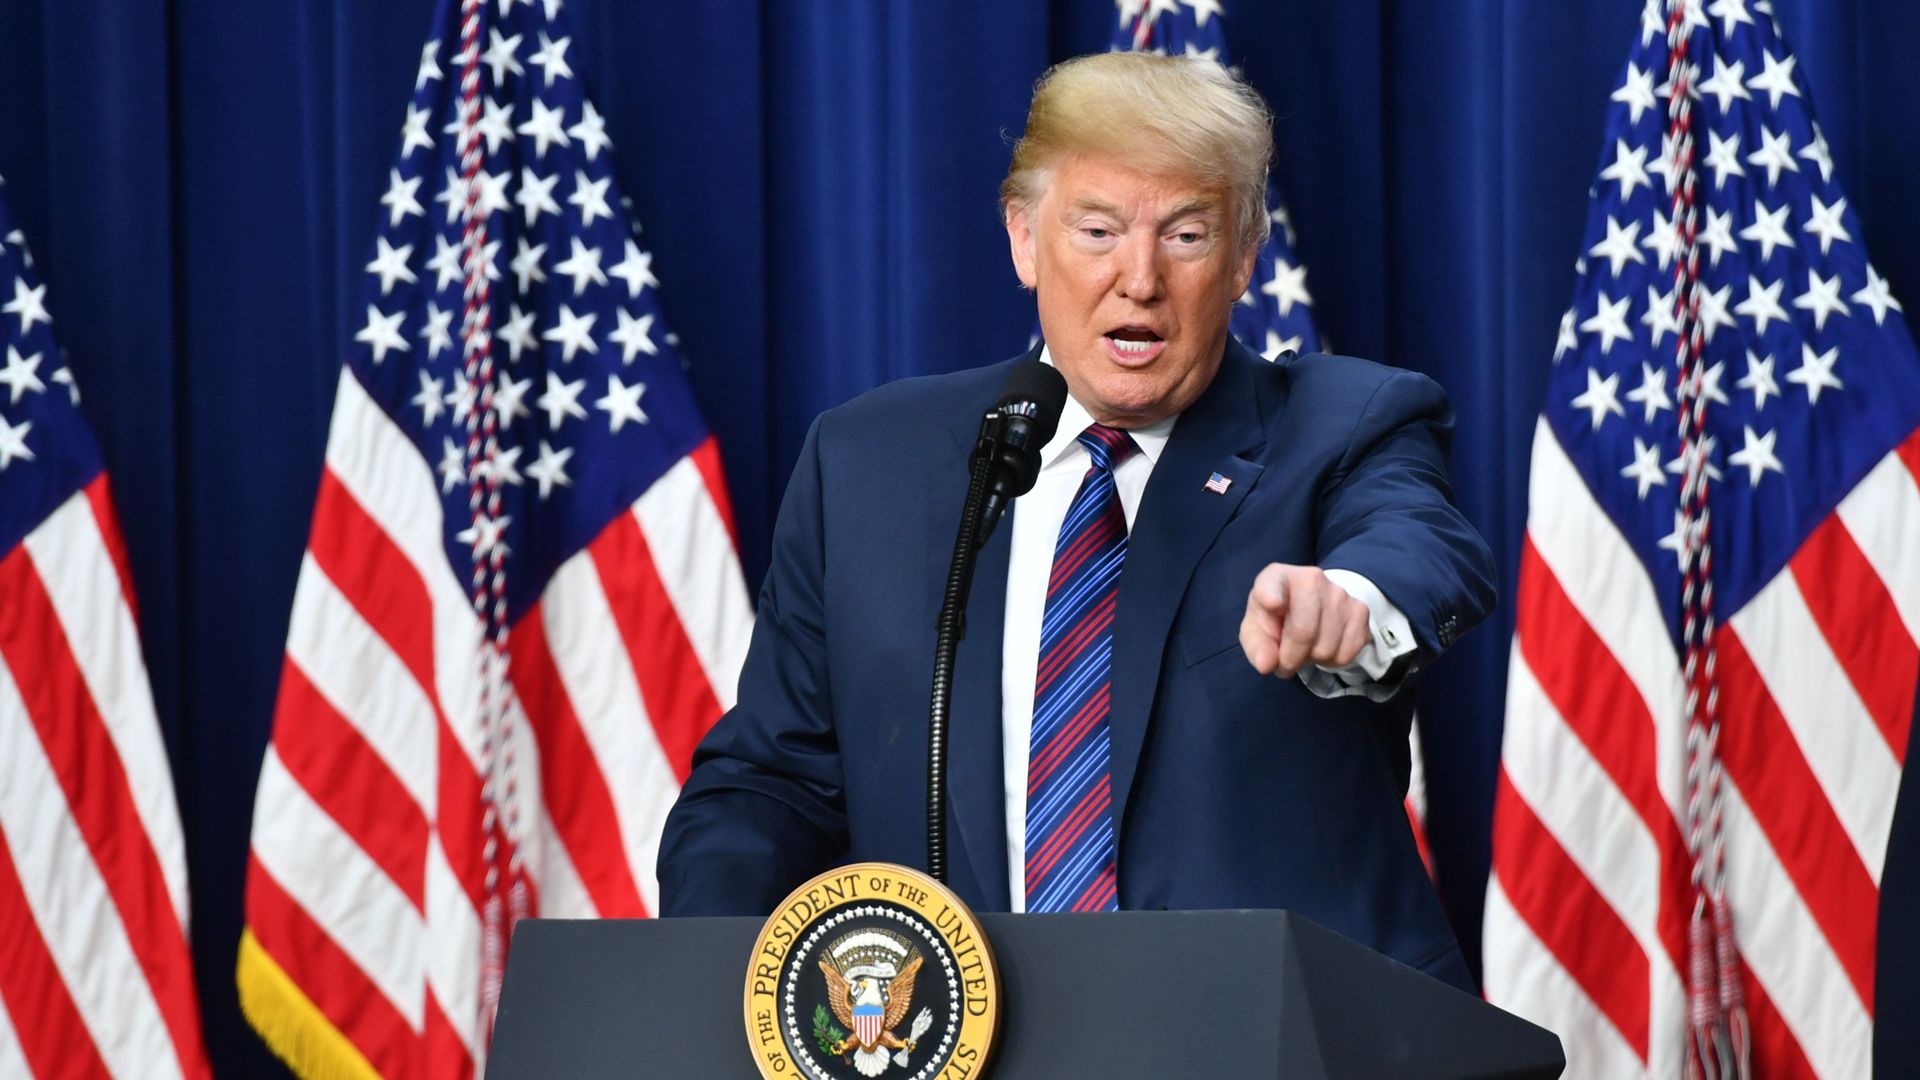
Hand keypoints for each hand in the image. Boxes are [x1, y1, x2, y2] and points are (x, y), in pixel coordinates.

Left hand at [1239, 563, 1372, 677]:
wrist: (1311, 608)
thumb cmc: (1277, 619)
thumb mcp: (1257, 631)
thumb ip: (1257, 646)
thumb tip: (1265, 664)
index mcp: (1278, 578)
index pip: (1273, 584)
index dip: (1271, 595)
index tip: (1271, 603)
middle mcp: (1311, 579)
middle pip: (1303, 631)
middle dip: (1291, 657)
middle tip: (1286, 661)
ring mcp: (1340, 593)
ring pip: (1326, 648)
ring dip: (1313, 659)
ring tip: (1306, 648)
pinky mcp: (1360, 611)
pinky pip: (1346, 653)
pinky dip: (1332, 661)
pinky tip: (1324, 647)